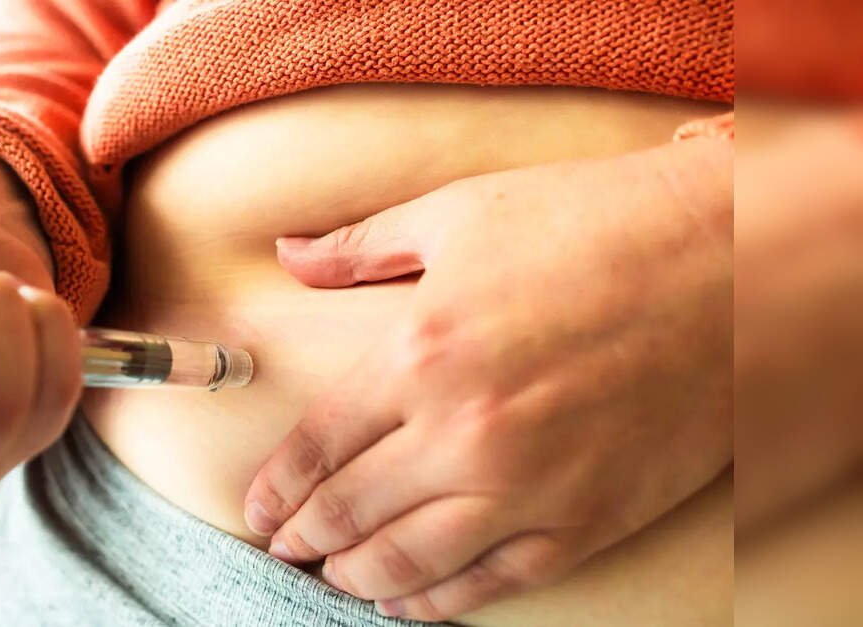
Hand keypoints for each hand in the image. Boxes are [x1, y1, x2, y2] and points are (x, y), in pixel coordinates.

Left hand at [243, 138, 732, 620]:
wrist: (736, 259)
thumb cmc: (598, 223)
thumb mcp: (462, 213)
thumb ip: (360, 245)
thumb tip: (287, 253)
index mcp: (421, 353)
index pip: (319, 446)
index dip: (278, 488)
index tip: (259, 509)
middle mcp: (464, 433)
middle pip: (352, 512)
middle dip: (304, 539)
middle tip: (283, 549)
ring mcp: (529, 487)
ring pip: (411, 563)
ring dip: (357, 578)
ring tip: (332, 577)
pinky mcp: (589, 520)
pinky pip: (494, 583)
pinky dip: (439, 603)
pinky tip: (409, 604)